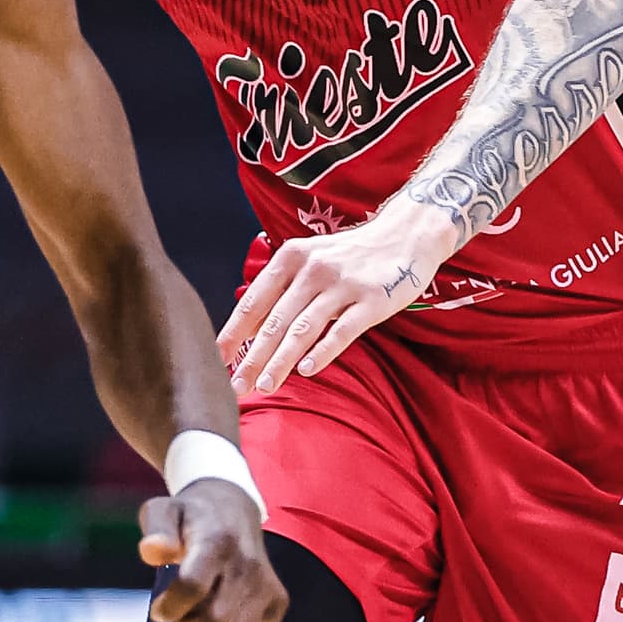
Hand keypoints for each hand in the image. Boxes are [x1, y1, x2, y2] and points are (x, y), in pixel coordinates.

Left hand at [141, 478, 285, 621]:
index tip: (159, 609)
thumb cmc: (191, 517)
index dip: (169, 607)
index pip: (193, 586)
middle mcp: (248, 565)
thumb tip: (154, 552)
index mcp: (217, 542)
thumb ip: (156, 530)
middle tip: (178, 613)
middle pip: (215, 619)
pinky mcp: (277, 601)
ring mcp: (266, 585)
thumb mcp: (163, 511)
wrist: (234, 510)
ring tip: (197, 618)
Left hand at [219, 202, 460, 390]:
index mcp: (290, 258)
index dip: (233, 334)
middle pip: (274, 321)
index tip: (217, 361)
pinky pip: (342, 332)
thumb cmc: (350, 256)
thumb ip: (282, 290)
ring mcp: (343, 285)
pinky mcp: (372, 300)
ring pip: (303, 330)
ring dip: (280, 361)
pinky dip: (321, 353)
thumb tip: (247, 331)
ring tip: (264, 386)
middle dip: (252, 357)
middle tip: (236, 386)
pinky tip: (305, 372)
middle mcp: (312, 269)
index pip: (254, 302)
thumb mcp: (310, 260)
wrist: (404, 235)